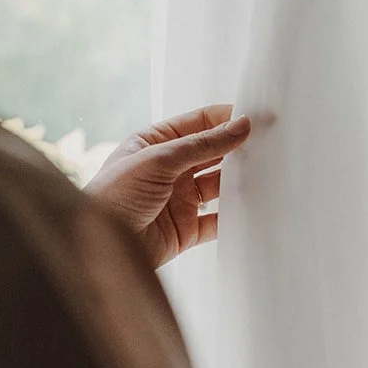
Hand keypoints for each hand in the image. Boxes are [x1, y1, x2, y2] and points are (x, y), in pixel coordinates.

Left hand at [86, 105, 250, 269]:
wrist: (100, 249)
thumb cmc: (112, 197)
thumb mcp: (158, 160)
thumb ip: (202, 144)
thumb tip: (239, 126)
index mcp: (154, 143)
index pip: (198, 123)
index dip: (226, 119)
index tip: (255, 118)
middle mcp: (168, 169)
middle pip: (211, 153)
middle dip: (237, 148)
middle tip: (267, 143)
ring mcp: (178, 199)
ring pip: (218, 185)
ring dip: (238, 180)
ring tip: (265, 172)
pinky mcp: (185, 229)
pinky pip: (217, 219)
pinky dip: (234, 215)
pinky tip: (250, 207)